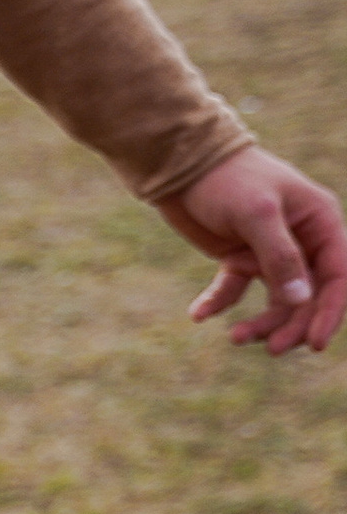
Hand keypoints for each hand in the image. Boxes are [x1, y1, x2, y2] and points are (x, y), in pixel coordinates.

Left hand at [165, 144, 346, 354]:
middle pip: (308, 296)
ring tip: (234, 338)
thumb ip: (280, 256)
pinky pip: (234, 289)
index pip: (337, 276)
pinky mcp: (237, 257)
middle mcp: (301, 240)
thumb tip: (302, 300)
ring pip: (276, 299)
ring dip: (259, 322)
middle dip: (292, 325)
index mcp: (319, 223)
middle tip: (268, 348)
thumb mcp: (257, 215)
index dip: (329, 312)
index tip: (314, 344)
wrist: (182, 165)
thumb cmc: (227, 179)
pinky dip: (219, 303)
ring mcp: (268, 251)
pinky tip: (199, 314)